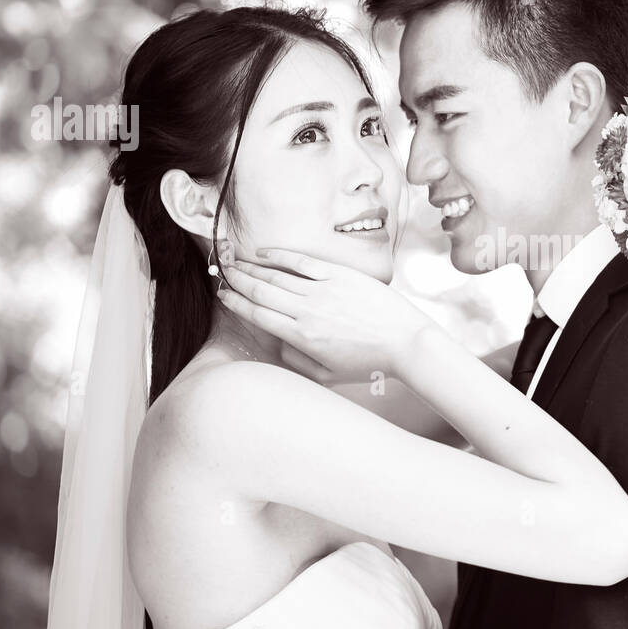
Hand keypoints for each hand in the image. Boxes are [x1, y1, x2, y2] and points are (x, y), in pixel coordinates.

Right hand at [216, 248, 432, 382]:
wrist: (407, 343)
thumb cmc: (369, 363)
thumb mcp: (328, 375)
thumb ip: (297, 360)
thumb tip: (278, 342)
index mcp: (302, 336)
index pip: (259, 315)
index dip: (236, 303)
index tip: (222, 295)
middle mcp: (308, 311)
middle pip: (262, 292)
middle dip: (237, 281)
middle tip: (220, 273)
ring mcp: (324, 290)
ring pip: (277, 276)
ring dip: (252, 268)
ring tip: (234, 263)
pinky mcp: (340, 275)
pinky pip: (303, 262)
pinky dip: (280, 256)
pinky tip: (264, 253)